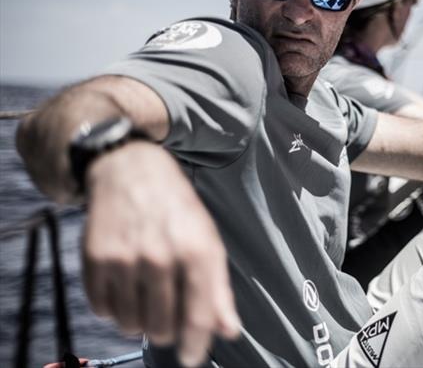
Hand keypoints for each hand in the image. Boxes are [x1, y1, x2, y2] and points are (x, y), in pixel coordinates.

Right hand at [82, 141, 239, 366]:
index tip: (192, 358)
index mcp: (197, 251)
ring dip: (139, 321)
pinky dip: (113, 308)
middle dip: (167, 330)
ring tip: (146, 297)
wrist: (131, 170)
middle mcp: (161, 256)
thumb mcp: (209, 240)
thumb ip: (219, 290)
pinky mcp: (95, 259)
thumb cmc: (177, 209)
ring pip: (130, 324)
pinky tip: (124, 286)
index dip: (196, 345)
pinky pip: (102, 309)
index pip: (197, 316)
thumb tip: (229, 331)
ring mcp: (125, 259)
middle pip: (162, 327)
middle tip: (168, 314)